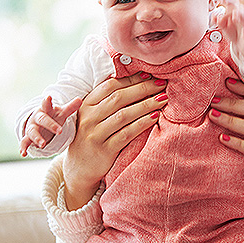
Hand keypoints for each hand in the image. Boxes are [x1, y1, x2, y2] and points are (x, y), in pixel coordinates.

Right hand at [20, 95, 82, 155]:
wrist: (41, 122)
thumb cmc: (53, 116)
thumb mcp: (62, 112)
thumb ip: (70, 107)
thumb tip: (80, 99)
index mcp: (46, 110)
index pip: (47, 105)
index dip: (47, 101)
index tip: (48, 97)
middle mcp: (37, 118)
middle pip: (42, 119)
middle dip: (50, 125)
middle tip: (59, 131)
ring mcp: (32, 127)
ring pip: (32, 131)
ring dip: (37, 138)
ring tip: (43, 144)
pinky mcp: (28, 137)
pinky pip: (24, 142)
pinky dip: (23, 148)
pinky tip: (23, 153)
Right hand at [63, 73, 168, 208]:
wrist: (79, 167)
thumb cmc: (93, 135)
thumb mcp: (94, 116)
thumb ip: (109, 100)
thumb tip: (137, 79)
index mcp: (86, 105)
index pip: (110, 86)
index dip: (131, 79)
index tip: (150, 75)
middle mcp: (89, 118)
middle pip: (119, 98)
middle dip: (143, 89)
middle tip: (162, 84)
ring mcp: (95, 134)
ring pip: (124, 115)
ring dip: (147, 105)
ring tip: (163, 99)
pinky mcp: (104, 149)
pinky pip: (127, 133)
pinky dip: (142, 124)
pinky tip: (155, 117)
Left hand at [217, 0, 243, 64]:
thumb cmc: (235, 33)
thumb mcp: (224, 27)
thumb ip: (219, 21)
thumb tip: (215, 16)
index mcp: (235, 11)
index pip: (232, 1)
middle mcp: (243, 14)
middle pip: (239, 7)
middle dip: (232, 10)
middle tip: (225, 14)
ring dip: (241, 15)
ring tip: (234, 18)